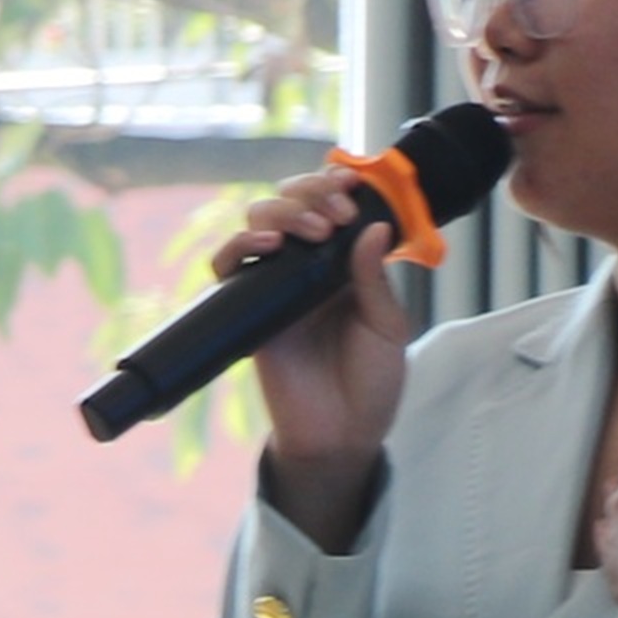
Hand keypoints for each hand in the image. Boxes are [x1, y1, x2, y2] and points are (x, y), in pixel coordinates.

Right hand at [215, 163, 422, 540]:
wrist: (343, 436)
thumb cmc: (371, 383)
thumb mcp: (388, 327)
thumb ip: (375, 278)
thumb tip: (373, 226)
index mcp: (345, 261)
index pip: (329, 202)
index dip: (334, 183)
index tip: (351, 182)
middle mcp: (306, 265)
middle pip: (289, 200)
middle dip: (310, 192)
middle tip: (337, 213)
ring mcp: (275, 284)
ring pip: (258, 221)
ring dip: (282, 212)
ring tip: (313, 232)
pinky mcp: (248, 309)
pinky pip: (229, 266)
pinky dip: (240, 245)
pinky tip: (269, 247)